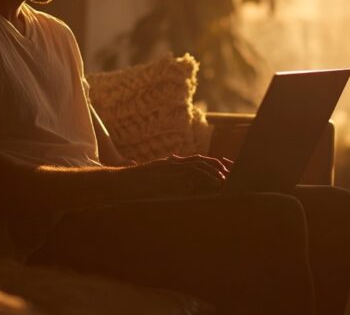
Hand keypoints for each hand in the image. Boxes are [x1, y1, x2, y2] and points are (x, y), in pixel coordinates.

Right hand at [116, 154, 231, 198]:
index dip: (210, 164)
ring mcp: (169, 167)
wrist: (118, 183)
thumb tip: (181, 189)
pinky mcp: (167, 173)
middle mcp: (172, 163)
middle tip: (230, 171)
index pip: (195, 161)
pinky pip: (190, 172)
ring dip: (213, 171)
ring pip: (197, 164)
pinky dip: (204, 176)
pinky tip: (213, 182)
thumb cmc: (133, 187)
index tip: (223, 169)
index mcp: (170, 165)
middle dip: (217, 165)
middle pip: (200, 160)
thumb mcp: (154, 184)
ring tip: (225, 178)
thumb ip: (167, 184)